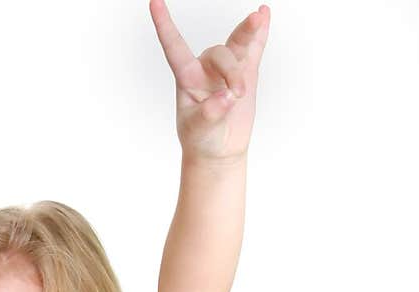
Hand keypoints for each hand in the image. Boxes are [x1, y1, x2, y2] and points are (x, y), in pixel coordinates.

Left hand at [149, 1, 270, 163]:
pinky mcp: (246, 72)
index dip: (165, 26)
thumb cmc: (202, 139)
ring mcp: (227, 68)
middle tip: (236, 94)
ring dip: (248, 36)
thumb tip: (227, 96)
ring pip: (237, 44)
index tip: (154, 2)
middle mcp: (206, 67)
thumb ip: (210, 113)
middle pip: (220, 53)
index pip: (174, 47)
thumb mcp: (199, 131)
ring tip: (258, 22)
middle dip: (230, 72)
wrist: (219, 150)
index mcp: (187, 77)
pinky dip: (260, 32)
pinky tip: (264, 14)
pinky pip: (254, 47)